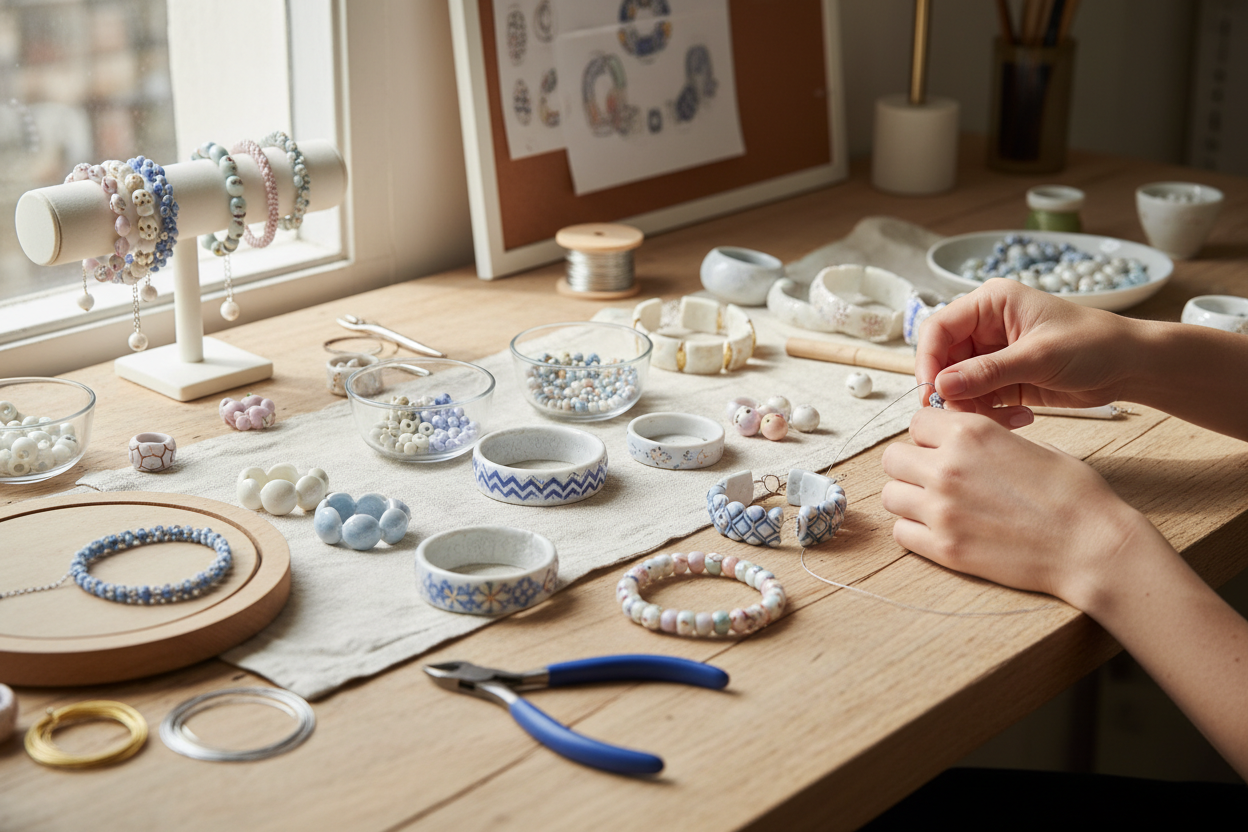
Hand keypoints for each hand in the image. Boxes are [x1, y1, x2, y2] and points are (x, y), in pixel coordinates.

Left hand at [880, 408, 1148, 605]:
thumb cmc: (1073, 495)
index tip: (940, 446)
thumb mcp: (1029, 445)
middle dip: (910, 464)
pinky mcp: (944, 548)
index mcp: (971, 433)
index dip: (928, 435)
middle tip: (933, 476)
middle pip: (892, 458)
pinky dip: (913, 530)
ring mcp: (941, 510)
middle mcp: (947, 467)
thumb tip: (960, 442)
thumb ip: (984, 440)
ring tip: (935, 505)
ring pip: (890, 496)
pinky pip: (901, 533)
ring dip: (908, 497)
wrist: (1092, 547)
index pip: (916, 422)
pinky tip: (939, 530)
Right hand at [916, 280, 1134, 426]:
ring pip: (958, 386)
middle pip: (943, 361)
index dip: (928, 359)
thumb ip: (987, 372)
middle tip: (964, 416)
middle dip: (951, 391)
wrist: (1131, 366)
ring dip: (973, 407)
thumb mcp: (1039, 356)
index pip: (938, 328)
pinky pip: (979, 401)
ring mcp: (993, 355)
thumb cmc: (1094, 344)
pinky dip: (990, 415)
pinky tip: (1021, 418)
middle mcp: (986, 327)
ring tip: (1004, 419)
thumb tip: (941, 387)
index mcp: (990, 304)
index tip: (930, 391)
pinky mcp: (1003, 380)